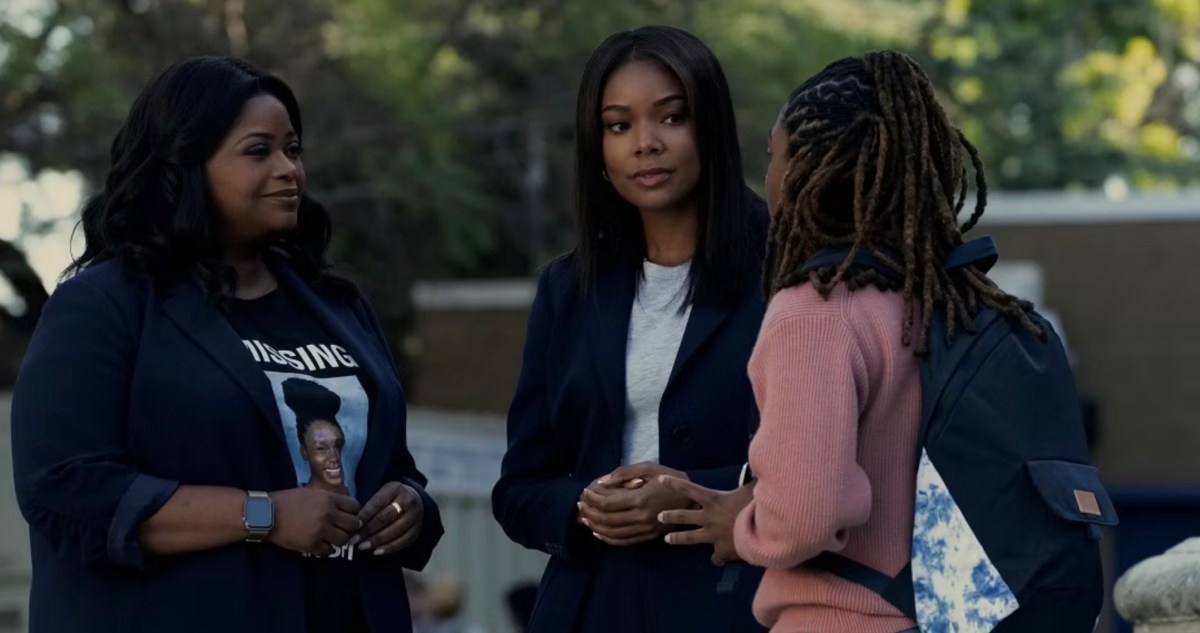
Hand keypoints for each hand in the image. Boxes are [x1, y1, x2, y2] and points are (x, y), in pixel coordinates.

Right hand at [268, 487, 360, 555]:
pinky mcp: (311, 545)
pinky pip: (329, 551)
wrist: (266, 514)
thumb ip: (328, 499)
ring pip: (344, 539)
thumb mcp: (310, 493)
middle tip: (342, 528)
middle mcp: (328, 514)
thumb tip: (342, 506)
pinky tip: (322, 544)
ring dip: (340, 539)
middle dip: (350, 527)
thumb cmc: (286, 500)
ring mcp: (321, 531)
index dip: (353, 511)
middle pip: (354, 524)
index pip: (355, 506)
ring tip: (332, 538)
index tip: (347, 515)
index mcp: (328, 499)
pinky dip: (327, 549)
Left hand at [351, 481, 423, 555]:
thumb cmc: (390, 498)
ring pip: (395, 530)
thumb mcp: (381, 492)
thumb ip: (368, 503)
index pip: (377, 503)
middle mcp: (408, 500)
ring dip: (377, 540)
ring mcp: (415, 515)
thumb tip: (351, 521)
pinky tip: (377, 551)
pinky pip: (404, 541)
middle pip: (386, 517)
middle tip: (354, 540)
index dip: (364, 516)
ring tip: (363, 547)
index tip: (352, 527)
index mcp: (395, 488)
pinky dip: (390, 547)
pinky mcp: (418, 528)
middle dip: (368, 530)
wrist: (413, 498)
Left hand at [576, 462, 692, 546]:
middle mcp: (642, 517)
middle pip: (607, 519)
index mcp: (641, 499)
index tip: (584, 492)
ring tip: (585, 518)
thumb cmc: (670, 479)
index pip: (608, 503)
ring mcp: (645, 529)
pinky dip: (608, 539)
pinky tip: (599, 533)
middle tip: (580, 505)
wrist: (692, 499)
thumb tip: (602, 481)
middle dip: (590, 512)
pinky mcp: (649, 536)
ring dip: (595, 526)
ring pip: (613, 533)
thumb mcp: (649, 468)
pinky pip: (624, 542)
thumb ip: (624, 473)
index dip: (593, 499)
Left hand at [656, 475, 753, 564]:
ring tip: (667, 539)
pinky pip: (715, 556)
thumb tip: (755, 465)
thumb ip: (749, 478)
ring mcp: (712, 536)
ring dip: (677, 538)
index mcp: (713, 500)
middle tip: (659, 516)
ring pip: (690, 537)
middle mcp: (708, 518)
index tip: (660, 479)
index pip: (688, 488)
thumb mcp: (750, 487)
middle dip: (670, 516)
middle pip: (683, 517)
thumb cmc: (755, 506)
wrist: (761, 533)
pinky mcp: (721, 551)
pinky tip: (717, 561)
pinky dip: (717, 558)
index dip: (673, 483)